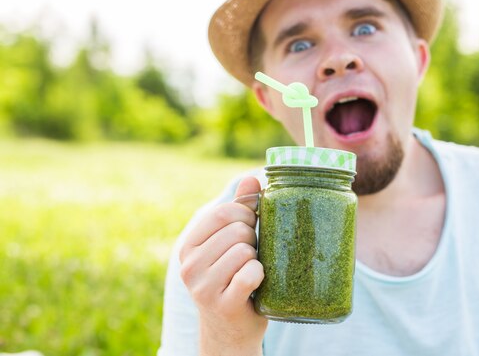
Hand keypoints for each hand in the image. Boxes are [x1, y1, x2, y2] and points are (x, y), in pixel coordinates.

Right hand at [179, 176, 266, 355]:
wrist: (231, 330)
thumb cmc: (234, 279)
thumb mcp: (231, 244)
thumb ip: (240, 209)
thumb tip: (252, 178)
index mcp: (188, 246)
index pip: (222, 212)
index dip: (245, 215)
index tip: (250, 229)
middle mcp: (189, 266)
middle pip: (236, 230)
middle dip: (253, 238)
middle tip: (251, 255)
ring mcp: (203, 287)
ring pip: (245, 251)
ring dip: (257, 259)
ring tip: (250, 271)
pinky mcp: (223, 304)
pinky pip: (250, 274)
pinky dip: (260, 275)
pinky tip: (255, 284)